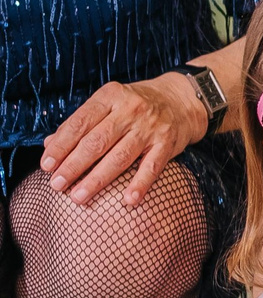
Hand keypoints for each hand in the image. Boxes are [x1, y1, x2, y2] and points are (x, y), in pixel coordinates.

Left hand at [41, 74, 209, 206]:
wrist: (181, 100)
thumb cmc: (135, 105)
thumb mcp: (108, 103)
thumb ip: (80, 123)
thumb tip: (49, 144)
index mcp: (110, 97)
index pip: (80, 123)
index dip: (61, 146)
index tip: (46, 166)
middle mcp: (131, 110)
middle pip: (97, 142)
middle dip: (74, 165)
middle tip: (57, 185)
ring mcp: (151, 128)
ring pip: (120, 157)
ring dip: (97, 179)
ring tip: (79, 197)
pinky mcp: (168, 143)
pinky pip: (152, 167)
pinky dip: (140, 184)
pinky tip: (127, 200)